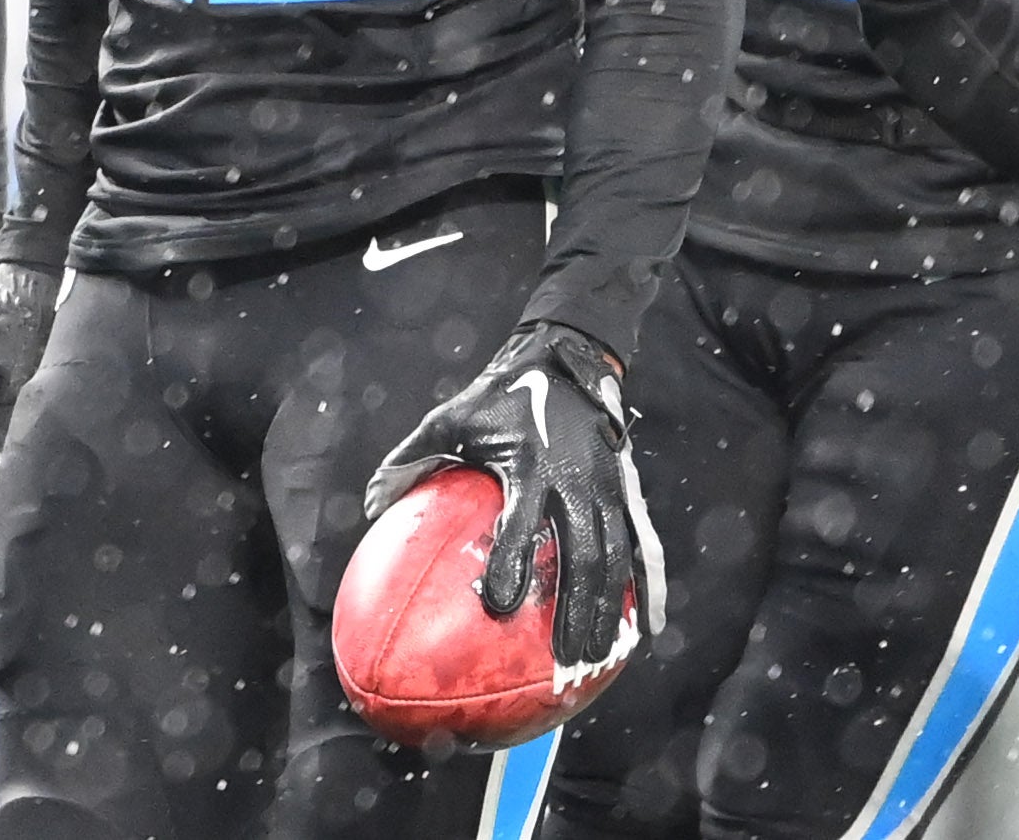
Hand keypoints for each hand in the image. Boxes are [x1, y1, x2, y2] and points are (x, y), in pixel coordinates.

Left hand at [367, 320, 663, 670]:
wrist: (566, 359)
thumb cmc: (499, 396)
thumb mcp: (450, 418)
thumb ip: (411, 458)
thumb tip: (369, 505)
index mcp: (529, 464)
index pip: (521, 521)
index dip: (511, 561)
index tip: (498, 604)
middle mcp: (575, 479)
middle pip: (582, 554)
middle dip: (576, 609)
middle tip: (565, 660)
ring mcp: (606, 486)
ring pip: (614, 557)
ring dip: (609, 608)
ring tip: (598, 656)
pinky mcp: (625, 490)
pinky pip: (640, 544)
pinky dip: (647, 585)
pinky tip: (649, 626)